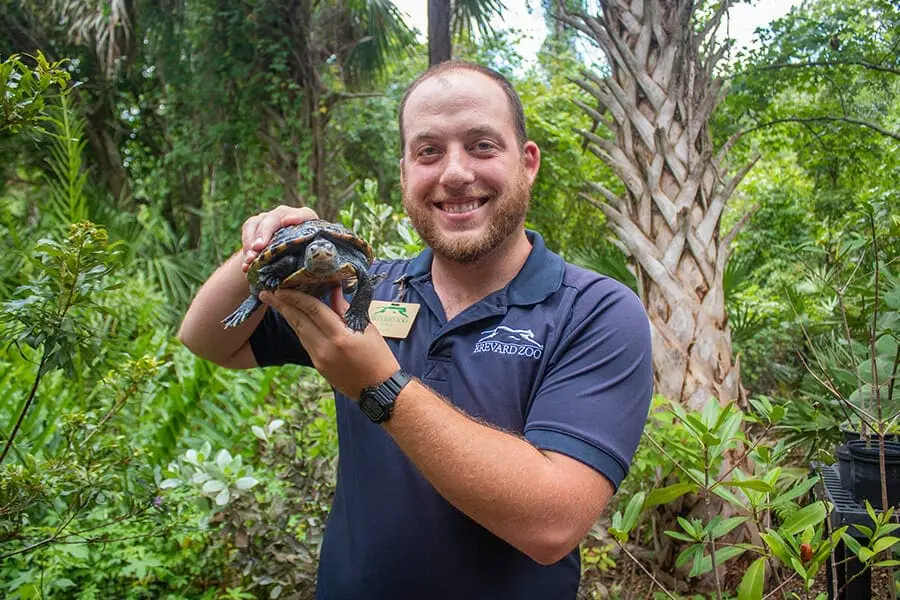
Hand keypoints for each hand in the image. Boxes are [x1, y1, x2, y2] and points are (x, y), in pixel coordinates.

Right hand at [240, 205, 318, 271]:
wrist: (286, 263)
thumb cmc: (304, 263)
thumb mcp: (309, 263)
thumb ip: (310, 263)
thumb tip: (317, 273)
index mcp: (307, 222)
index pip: (304, 215)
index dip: (297, 217)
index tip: (287, 222)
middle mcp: (288, 215)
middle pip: (276, 217)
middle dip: (265, 232)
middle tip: (258, 247)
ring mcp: (270, 218)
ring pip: (258, 224)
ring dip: (252, 243)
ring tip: (250, 260)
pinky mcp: (256, 224)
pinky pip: (248, 230)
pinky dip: (245, 248)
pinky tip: (245, 265)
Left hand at [260, 287, 399, 399]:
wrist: (378, 389)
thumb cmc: (379, 356)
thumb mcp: (367, 328)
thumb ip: (346, 309)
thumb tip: (333, 289)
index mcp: (340, 336)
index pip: (313, 310)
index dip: (296, 297)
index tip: (282, 287)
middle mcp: (325, 348)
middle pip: (298, 321)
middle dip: (281, 305)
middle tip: (266, 292)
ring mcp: (319, 359)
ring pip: (299, 332)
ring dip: (287, 316)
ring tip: (275, 302)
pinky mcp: (317, 366)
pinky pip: (305, 342)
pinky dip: (298, 328)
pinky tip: (293, 318)